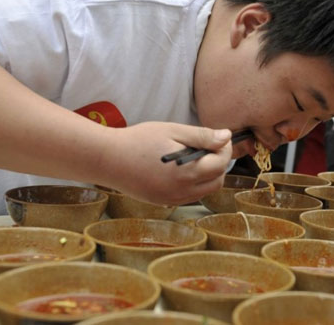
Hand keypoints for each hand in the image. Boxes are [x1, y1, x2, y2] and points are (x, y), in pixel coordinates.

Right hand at [97, 122, 231, 204]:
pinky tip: (181, 168)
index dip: (225, 150)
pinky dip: (194, 183)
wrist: (107, 159)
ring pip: (205, 191)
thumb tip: (226, 137)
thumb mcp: (173, 131)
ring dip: (208, 175)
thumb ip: (202, 136)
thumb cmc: (138, 140)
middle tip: (209, 147)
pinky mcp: (163, 202)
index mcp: (186, 173)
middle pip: (217, 181)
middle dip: (219, 164)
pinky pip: (190, 196)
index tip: (221, 138)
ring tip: (194, 156)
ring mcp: (172, 200)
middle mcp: (182, 191)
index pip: (220, 165)